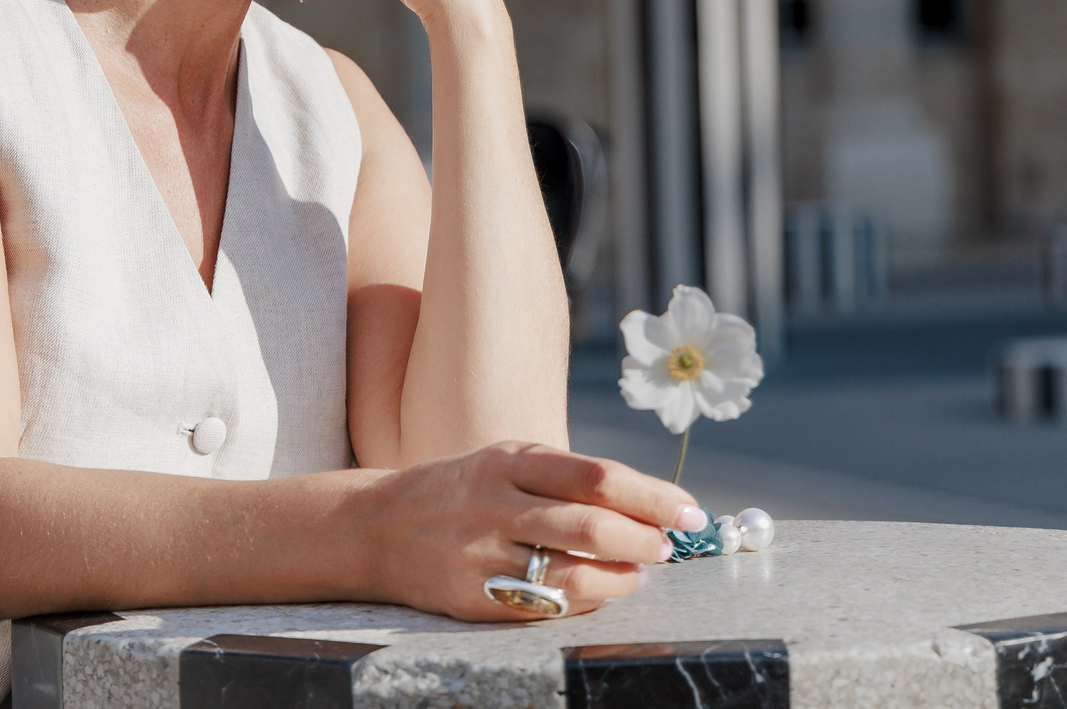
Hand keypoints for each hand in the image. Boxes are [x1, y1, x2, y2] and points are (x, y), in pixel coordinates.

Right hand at [347, 442, 701, 620]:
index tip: (690, 512)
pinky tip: (600, 591)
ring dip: (620, 576)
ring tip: (639, 573)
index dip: (652, 496)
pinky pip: (544, 605)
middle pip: (589, 523)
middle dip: (644, 538)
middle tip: (669, 546)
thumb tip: (646, 504)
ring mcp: (481, 552)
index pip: (596, 475)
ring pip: (571, 571)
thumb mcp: (504, 464)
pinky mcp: (472, 596)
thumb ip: (565, 479)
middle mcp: (495, 502)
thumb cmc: (461, 492)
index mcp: (508, 460)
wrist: (376, 527)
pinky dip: (584, 600)